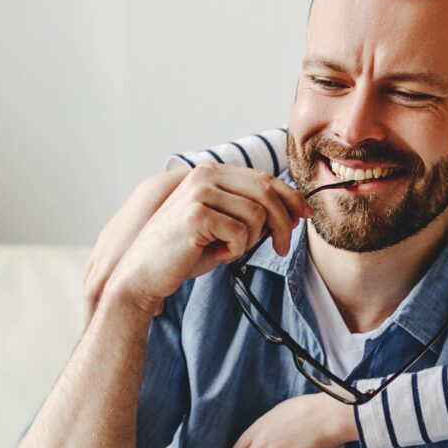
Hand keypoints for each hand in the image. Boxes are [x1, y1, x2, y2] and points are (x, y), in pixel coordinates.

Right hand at [100, 165, 309, 318]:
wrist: (143, 275)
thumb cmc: (183, 253)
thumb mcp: (221, 227)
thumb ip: (250, 213)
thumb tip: (292, 211)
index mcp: (210, 172)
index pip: (263, 178)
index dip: (290, 197)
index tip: (304, 215)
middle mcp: (205, 175)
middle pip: (266, 192)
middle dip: (282, 222)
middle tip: (281, 247)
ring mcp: (199, 192)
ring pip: (257, 215)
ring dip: (251, 241)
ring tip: (228, 251)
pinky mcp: (197, 214)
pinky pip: (241, 233)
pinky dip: (236, 250)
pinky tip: (217, 254)